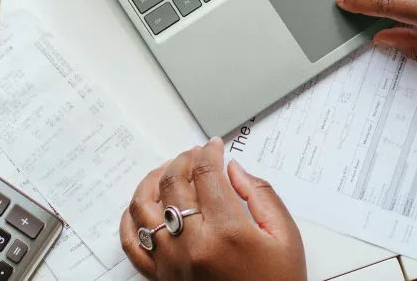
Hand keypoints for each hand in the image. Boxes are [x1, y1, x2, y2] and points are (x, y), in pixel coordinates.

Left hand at [119, 138, 304, 280]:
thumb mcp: (285, 237)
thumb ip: (261, 196)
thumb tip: (233, 170)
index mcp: (227, 233)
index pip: (206, 175)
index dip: (209, 153)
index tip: (214, 147)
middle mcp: (193, 246)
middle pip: (173, 184)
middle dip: (183, 160)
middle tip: (195, 154)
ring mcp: (172, 262)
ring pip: (144, 207)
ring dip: (152, 180)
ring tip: (167, 172)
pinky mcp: (161, 277)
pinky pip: (132, 243)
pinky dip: (131, 219)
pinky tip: (143, 206)